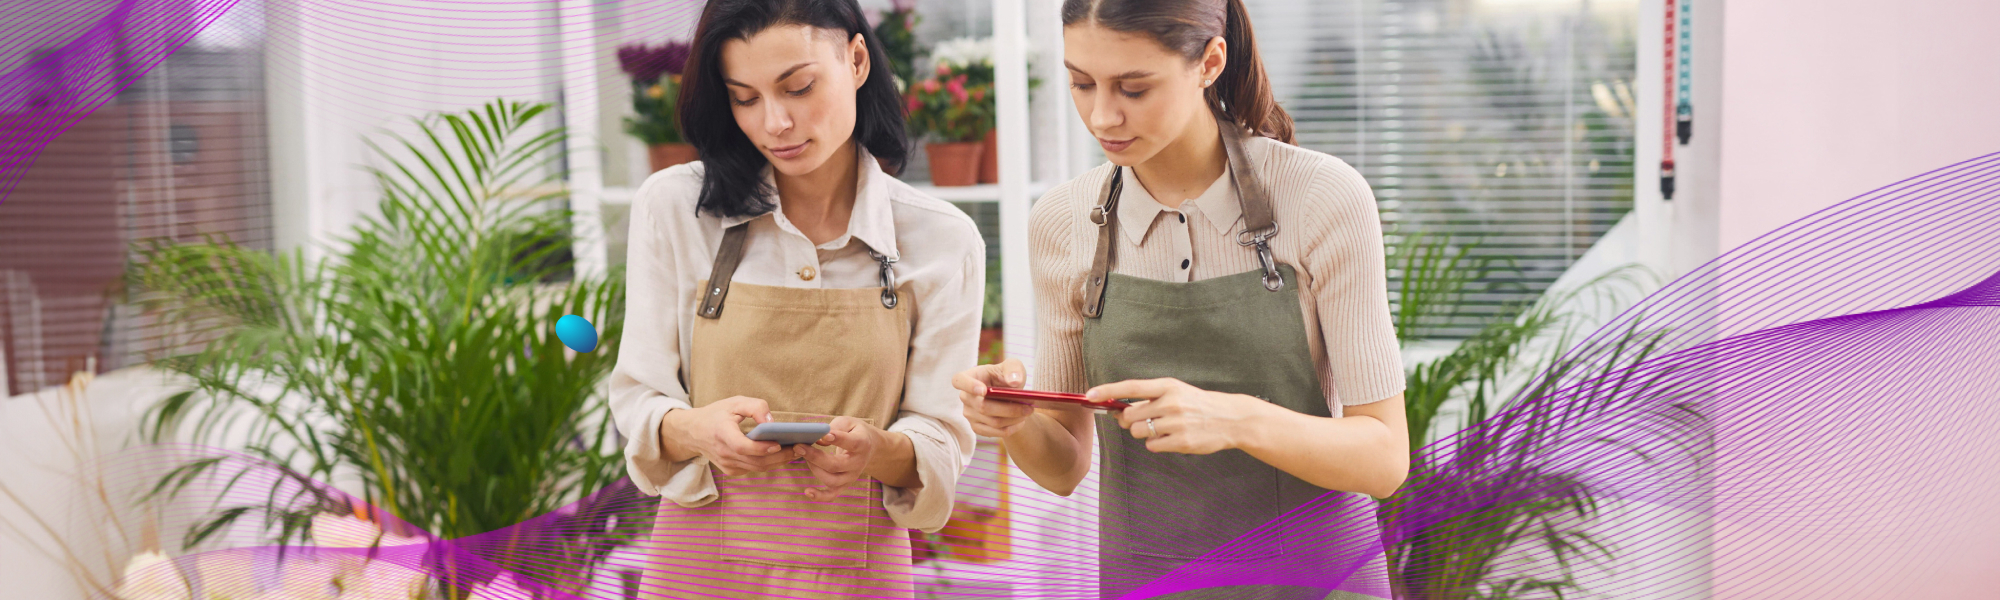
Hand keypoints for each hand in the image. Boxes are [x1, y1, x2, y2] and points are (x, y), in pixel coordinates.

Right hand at [659, 396, 794, 476]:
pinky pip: (753, 469)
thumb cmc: (716, 414)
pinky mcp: (731, 471)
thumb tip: (772, 423)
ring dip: (778, 461)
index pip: (743, 447)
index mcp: (721, 434)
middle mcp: (723, 453)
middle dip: (780, 457)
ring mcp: (727, 465)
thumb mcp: (734, 402)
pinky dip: (769, 463)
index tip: (779, 444)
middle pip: (755, 461)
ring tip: (796, 451)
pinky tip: (782, 454)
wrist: (693, 432)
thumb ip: (755, 407)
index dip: (762, 448)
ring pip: (757, 468)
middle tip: (799, 448)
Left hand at [798, 416, 882, 500]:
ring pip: (832, 480)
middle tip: (799, 446)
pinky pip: (833, 495)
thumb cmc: (853, 431)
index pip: (852, 443)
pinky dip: (820, 496)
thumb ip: (835, 428)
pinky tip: (807, 492)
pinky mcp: (845, 484)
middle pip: (836, 465)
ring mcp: (852, 476)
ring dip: (814, 469)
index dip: (838, 439)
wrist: (869, 446)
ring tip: (804, 456)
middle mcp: (858, 463)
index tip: (824, 435)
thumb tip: (820, 440)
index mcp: (862, 444)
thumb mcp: (848, 422)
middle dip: (815, 457)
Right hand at [952, 358, 1038, 436]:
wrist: (1008, 394)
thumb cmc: (1007, 375)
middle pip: (983, 407)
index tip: (983, 390)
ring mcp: (969, 413)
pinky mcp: (977, 427)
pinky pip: (994, 432)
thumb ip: (1014, 369)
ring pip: (992, 421)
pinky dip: (1011, 428)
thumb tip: (1014, 382)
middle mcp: (965, 396)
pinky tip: (1021, 422)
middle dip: (1009, 408)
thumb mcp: (1013, 366)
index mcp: (969, 376)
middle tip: (1029, 407)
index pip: (959, 380)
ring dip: (1013, 419)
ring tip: (1028, 412)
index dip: (969, 386)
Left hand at [1094, 378, 1267, 454]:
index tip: (1089, 395)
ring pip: (1140, 432)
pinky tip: (1172, 438)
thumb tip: (1118, 410)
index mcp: (1168, 386)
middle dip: (1130, 421)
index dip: (1108, 391)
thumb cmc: (1197, 404)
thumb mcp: (1176, 391)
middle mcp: (1171, 403)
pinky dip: (1157, 444)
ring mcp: (1176, 423)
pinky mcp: (1182, 442)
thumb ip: (1149, 398)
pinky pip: (1153, 446)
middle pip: (1130, 415)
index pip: (1131, 387)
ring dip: (1144, 433)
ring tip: (1163, 428)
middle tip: (1143, 420)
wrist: (1230, 419)